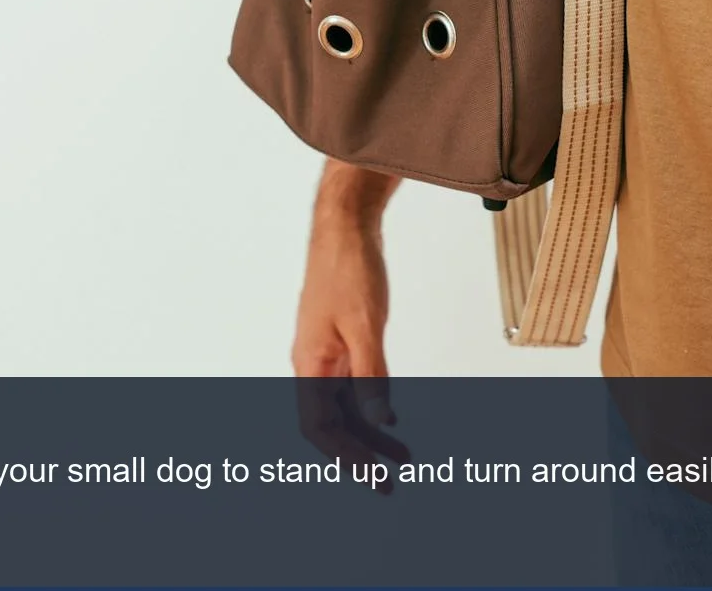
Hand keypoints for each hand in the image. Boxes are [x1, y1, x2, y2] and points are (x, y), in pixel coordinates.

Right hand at [291, 160, 407, 489]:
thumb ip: (371, 374)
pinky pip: (351, 386)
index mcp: (310, 364)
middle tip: (389, 483)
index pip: (320, 428)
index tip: (372, 477)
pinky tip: (389, 418)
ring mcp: (325, 353)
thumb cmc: (348, 268)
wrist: (344, 226)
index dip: (346, 457)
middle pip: (331, 425)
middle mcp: (312, 364)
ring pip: (343, 408)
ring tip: (401, 457)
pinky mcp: (339, 341)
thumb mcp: (366, 324)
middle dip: (359, 456)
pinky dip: (371, 406)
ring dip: (369, 434)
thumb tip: (380, 420)